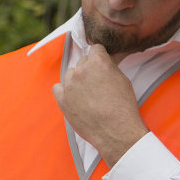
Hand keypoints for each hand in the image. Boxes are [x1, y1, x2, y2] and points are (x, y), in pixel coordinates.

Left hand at [51, 43, 147, 165]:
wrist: (115, 130)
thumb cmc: (122, 107)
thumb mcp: (122, 80)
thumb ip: (109, 67)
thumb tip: (104, 62)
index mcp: (97, 62)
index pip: (95, 49)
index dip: (99, 57)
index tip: (100, 65)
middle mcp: (81, 70)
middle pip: (82, 62)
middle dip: (89, 70)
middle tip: (96, 84)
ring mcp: (69, 85)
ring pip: (70, 74)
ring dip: (76, 80)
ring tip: (87, 94)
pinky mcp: (62, 99)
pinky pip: (57, 88)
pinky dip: (64, 91)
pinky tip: (73, 98)